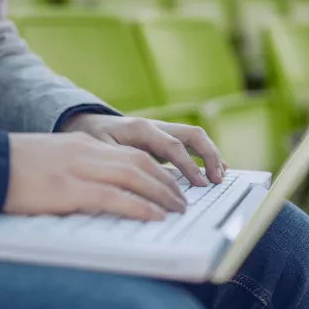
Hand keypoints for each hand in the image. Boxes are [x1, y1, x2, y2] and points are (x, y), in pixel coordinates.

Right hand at [4, 132, 187, 219]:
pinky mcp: (68, 188)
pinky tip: (155, 216)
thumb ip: (79, 170)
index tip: (171, 184)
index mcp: (84, 144)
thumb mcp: (53, 161)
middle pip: (140, 162)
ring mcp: (78, 168)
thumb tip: (103, 190)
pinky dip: (139, 206)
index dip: (157, 170)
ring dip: (161, 193)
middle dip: (166, 181)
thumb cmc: (12, 167)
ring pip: (134, 176)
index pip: (131, 154)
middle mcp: (87, 151)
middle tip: (182, 199)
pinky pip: (114, 196)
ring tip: (178, 208)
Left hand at [61, 114, 226, 185]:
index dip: (189, 165)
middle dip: (209, 156)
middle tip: (216, 179)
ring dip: (211, 155)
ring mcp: (163, 130)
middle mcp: (156, 126)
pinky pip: (191, 143)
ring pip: (195, 136)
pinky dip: (205, 155)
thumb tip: (141, 184)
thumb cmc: (93, 139)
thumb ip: (122, 163)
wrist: (88, 124)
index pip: (173, 146)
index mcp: (141, 128)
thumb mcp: (101, 152)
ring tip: (220, 176)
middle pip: (192, 135)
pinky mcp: (165, 138)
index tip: (200, 183)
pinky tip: (216, 169)